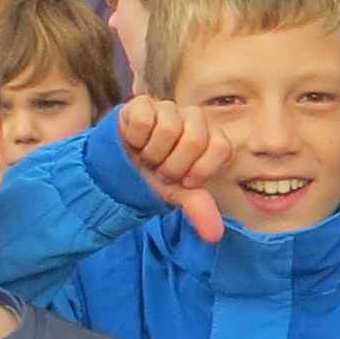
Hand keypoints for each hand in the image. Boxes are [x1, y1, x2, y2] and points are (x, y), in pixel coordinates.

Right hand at [114, 96, 230, 242]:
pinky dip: (135, 139)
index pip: (222, 147)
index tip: (185, 180)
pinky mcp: (142, 103)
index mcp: (209, 139)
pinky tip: (134, 142)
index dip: (201, 169)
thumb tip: (215, 235)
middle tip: (161, 170)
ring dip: (152, 153)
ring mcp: (168, 107)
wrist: (117, 170)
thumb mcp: (175, 195)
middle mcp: (192, 119)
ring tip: (146, 156)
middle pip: (195, 138)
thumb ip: (198, 208)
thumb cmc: (152, 178)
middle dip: (173, 165)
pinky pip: (144, 121)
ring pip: (168, 128)